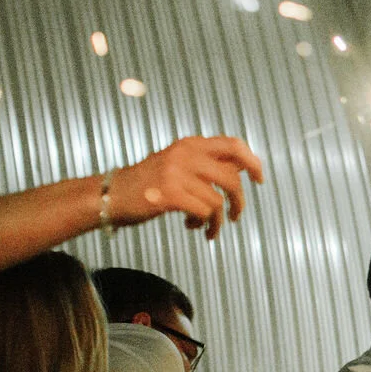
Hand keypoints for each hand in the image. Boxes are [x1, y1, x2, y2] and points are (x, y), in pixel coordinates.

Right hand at [108, 137, 265, 240]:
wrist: (111, 194)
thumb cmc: (148, 183)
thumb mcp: (179, 164)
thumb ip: (208, 164)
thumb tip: (244, 167)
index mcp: (190, 145)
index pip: (233, 144)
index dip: (252, 161)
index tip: (259, 178)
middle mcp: (185, 154)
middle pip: (232, 178)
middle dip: (239, 201)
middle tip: (235, 215)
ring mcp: (176, 173)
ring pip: (219, 200)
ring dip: (218, 220)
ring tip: (208, 226)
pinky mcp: (169, 194)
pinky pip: (205, 212)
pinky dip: (205, 224)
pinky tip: (194, 227)